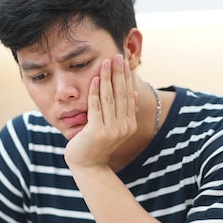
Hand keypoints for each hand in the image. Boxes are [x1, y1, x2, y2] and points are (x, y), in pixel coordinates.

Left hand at [64, 54, 137, 168]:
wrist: (88, 167)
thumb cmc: (97, 146)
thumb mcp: (114, 128)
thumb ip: (123, 112)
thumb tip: (134, 93)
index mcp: (130, 124)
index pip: (128, 95)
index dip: (126, 78)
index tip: (123, 62)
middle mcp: (124, 127)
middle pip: (121, 94)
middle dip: (119, 73)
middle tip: (117, 55)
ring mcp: (111, 130)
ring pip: (109, 98)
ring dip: (108, 78)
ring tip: (106, 62)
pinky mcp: (97, 131)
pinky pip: (96, 107)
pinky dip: (95, 91)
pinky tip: (95, 79)